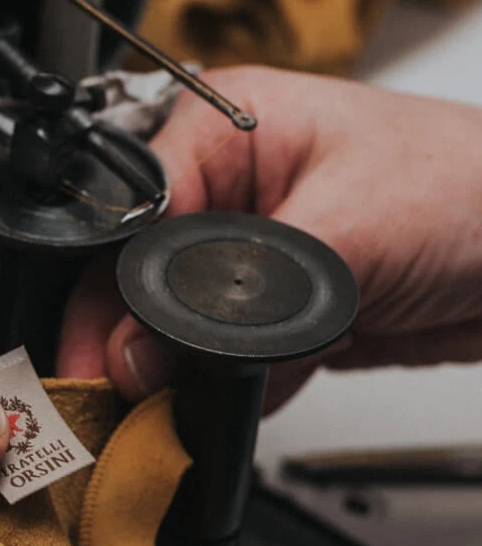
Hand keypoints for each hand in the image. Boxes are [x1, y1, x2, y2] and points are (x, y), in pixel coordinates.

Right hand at [58, 66, 481, 410]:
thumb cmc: (471, 189)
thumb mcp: (342, 231)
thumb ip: (233, 294)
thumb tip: (142, 348)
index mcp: (222, 134)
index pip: (126, 219)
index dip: (104, 293)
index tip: (101, 358)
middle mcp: (222, 195)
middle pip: (132, 281)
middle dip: (128, 344)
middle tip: (119, 397)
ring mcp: (242, 261)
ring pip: (168, 332)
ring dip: (174, 377)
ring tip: (168, 411)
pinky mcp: (267, 316)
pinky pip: (216, 364)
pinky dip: (225, 393)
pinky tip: (236, 399)